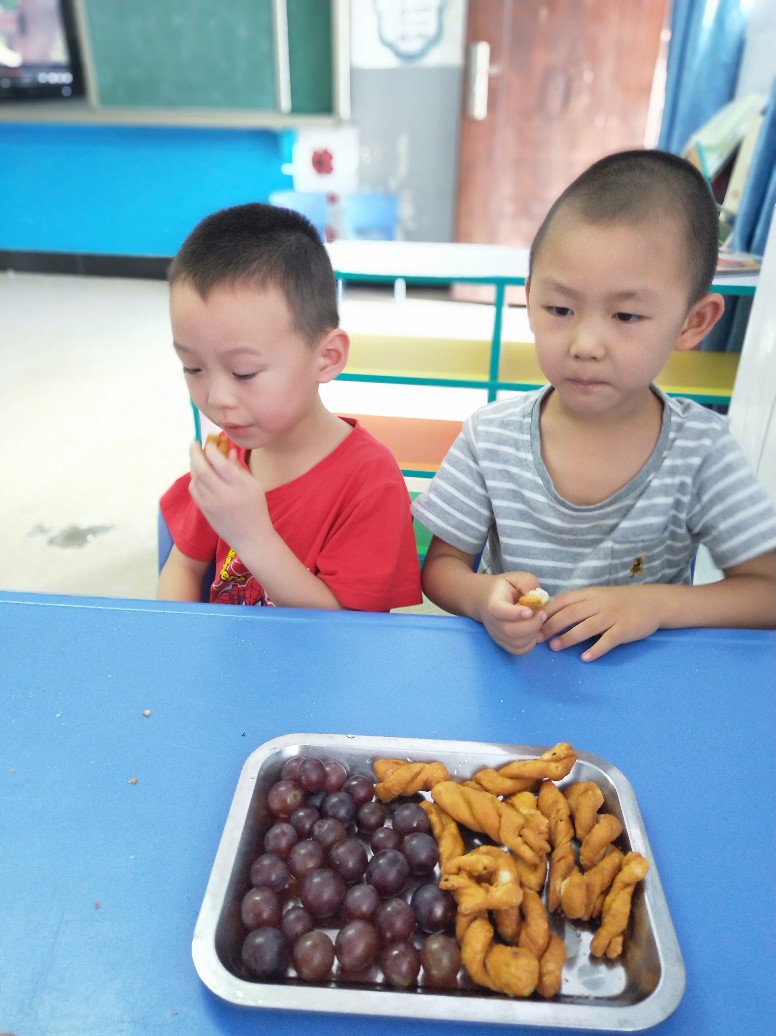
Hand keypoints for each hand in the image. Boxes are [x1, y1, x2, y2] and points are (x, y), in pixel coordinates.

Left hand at [188, 441, 270, 552]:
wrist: (251, 537)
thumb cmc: (255, 508)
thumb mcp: (253, 485)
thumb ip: (238, 468)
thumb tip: (227, 450)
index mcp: (241, 486)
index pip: (220, 463)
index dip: (211, 449)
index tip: (210, 443)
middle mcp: (224, 494)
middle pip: (203, 469)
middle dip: (195, 453)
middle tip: (193, 443)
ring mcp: (212, 504)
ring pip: (196, 479)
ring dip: (193, 464)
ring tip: (196, 456)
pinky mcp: (205, 511)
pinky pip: (194, 490)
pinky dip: (194, 478)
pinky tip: (198, 473)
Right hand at [479, 572, 546, 655]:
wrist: (486, 599)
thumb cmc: (505, 587)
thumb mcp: (517, 578)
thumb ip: (527, 583)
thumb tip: (535, 595)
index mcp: (493, 603)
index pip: (500, 611)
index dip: (515, 614)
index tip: (530, 611)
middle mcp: (492, 622)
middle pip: (510, 631)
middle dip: (532, 625)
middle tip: (542, 614)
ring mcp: (497, 635)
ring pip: (516, 644)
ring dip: (533, 634)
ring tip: (539, 621)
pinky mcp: (503, 643)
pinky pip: (519, 650)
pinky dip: (530, 643)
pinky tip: (534, 630)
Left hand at [539, 585, 663, 660]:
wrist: (652, 602)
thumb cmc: (618, 602)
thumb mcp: (597, 597)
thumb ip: (577, 605)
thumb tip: (550, 617)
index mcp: (589, 594)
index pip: (563, 600)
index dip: (546, 612)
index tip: (531, 622)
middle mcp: (599, 603)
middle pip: (571, 614)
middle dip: (551, 626)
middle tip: (537, 638)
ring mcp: (612, 616)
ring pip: (586, 626)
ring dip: (568, 637)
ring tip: (554, 647)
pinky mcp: (625, 629)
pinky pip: (608, 640)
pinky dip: (596, 649)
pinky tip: (585, 657)